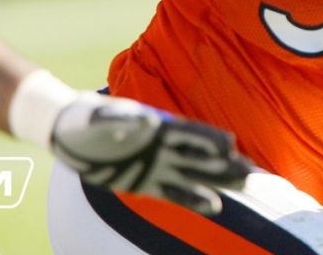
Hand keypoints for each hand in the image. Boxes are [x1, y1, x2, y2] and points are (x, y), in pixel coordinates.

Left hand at [51, 95, 251, 214]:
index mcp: (157, 126)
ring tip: (245, 183)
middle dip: (225, 163)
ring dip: (219, 180)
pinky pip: (177, 193)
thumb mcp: (102, 118)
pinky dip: (195, 199)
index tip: (230, 145)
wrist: (71, 133)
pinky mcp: (148, 183)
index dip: (208, 139)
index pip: (190, 133)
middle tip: (251, 172)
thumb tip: (148, 119)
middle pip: (201, 156)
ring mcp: (158, 165)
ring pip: (195, 174)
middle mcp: (164, 146)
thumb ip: (125, 120)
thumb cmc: (88, 119)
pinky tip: (215, 205)